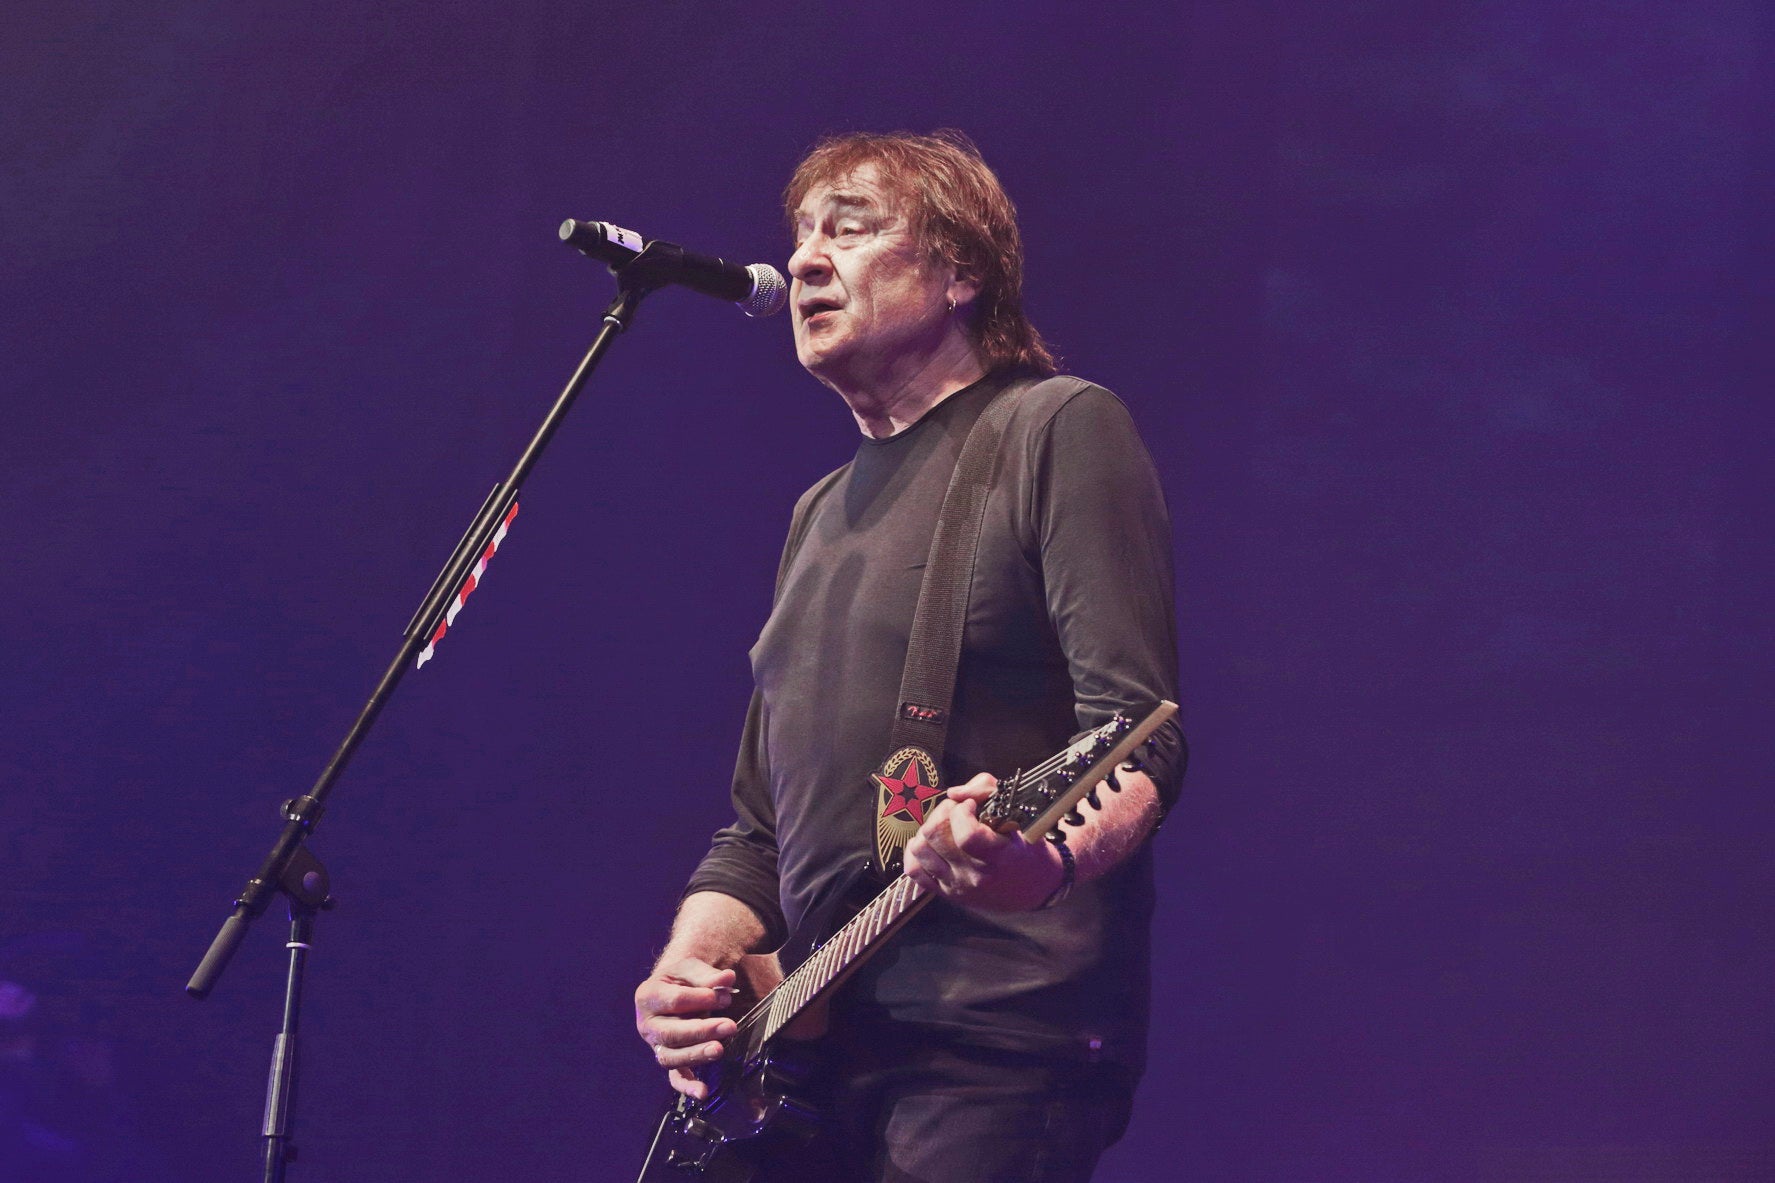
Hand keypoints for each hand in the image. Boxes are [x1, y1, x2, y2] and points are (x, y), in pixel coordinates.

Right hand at [633, 956, 738, 1098]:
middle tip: (729, 1026)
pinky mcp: (668, 1060)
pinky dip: (687, 1086)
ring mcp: (656, 1045)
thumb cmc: (682, 980)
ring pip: (672, 1056)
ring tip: (719, 1050)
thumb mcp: (691, 970)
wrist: (672, 990)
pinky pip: (675, 1077)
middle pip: (670, 1033)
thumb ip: (708, 975)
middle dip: (701, 1031)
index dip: (701, 999)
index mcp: (648, 996)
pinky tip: (702, 1092)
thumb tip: (727, 978)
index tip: (724, 997)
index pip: (674, 1001)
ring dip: (696, 1054)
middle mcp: (647, 1025)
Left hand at [903, 773, 1063, 911]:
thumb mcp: (1022, 817)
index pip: (966, 834)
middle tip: (958, 811)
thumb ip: (988, 792)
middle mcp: (974, 874)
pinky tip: (933, 845)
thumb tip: (955, 793)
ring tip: (946, 827)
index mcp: (997, 856)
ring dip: (929, 830)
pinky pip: (914, 870)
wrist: (1035, 891)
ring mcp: (957, 884)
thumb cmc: (1028, 851)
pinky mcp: (945, 892)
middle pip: (935, 834)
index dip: (963, 810)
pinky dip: (917, 852)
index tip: (972, 806)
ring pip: (920, 848)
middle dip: (944, 812)